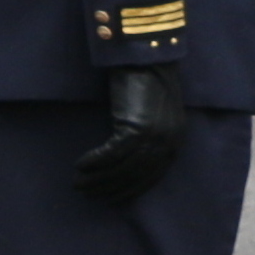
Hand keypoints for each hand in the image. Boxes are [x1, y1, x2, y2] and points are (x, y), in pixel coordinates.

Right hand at [71, 64, 188, 203]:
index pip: (153, 176)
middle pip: (136, 176)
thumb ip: (149, 135)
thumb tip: (127, 161)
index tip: (112, 198)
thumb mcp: (155, 113)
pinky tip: (80, 165)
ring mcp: (153, 137)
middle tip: (89, 195)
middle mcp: (167, 142)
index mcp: (175, 140)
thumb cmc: (147, 80)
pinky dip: (94, 162)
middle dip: (110, 188)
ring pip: (121, 168)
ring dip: (98, 179)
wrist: (145, 55)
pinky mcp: (135, 128)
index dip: (131, 189)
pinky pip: (110, 154)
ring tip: (79, 184)